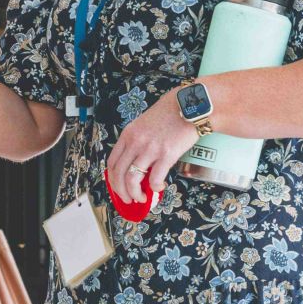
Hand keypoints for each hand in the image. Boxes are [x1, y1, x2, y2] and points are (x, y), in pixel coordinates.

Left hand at [106, 89, 205, 204]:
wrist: (190, 105)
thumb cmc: (170, 112)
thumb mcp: (144, 123)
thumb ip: (137, 140)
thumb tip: (136, 162)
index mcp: (128, 134)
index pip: (112, 162)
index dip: (113, 179)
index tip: (118, 187)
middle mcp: (136, 142)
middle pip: (119, 174)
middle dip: (121, 191)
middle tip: (128, 198)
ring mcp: (150, 148)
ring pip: (132, 180)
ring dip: (135, 194)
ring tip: (142, 198)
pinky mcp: (166, 154)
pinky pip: (155, 178)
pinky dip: (155, 188)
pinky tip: (159, 187)